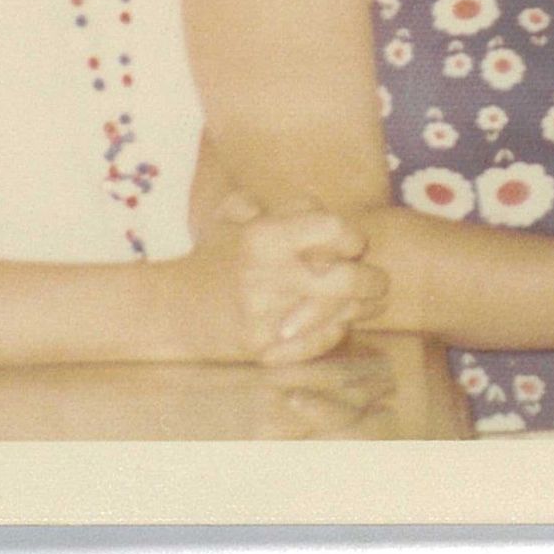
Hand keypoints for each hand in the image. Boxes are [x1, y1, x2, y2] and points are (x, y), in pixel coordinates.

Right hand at [178, 191, 389, 365]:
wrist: (174, 312)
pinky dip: (336, 331)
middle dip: (372, 280)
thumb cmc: (212, 258)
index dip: (351, 235)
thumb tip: (315, 206)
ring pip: (341, 313)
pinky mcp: (267, 350)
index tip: (354, 243)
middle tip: (378, 280)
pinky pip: (320, 342)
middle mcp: (267, 277)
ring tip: (369, 302)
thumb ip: (275, 202)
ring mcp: (268, 318)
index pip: (332, 229)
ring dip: (361, 307)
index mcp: (262, 238)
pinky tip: (341, 323)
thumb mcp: (232, 216)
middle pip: (347, 279)